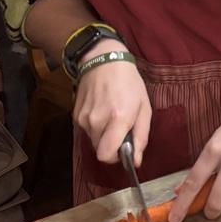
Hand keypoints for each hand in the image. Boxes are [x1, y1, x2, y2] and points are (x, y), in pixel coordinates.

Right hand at [72, 39, 151, 165]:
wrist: (104, 61)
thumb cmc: (129, 83)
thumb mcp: (144, 107)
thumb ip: (141, 136)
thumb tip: (135, 161)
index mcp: (118, 118)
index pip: (107, 155)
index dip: (116, 157)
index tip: (124, 149)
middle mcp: (97, 121)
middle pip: (100, 150)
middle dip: (112, 145)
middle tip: (121, 128)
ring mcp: (84, 118)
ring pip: (93, 141)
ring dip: (103, 135)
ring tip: (111, 115)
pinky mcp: (75, 115)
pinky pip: (87, 130)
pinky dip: (95, 126)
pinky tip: (101, 109)